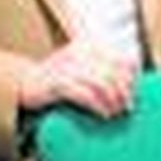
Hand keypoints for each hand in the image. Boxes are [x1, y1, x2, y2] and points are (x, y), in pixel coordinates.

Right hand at [19, 42, 137, 117]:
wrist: (26, 84)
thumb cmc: (61, 79)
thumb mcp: (85, 68)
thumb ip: (106, 70)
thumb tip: (133, 85)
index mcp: (89, 45)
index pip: (122, 60)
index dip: (132, 80)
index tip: (133, 95)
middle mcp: (79, 52)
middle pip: (114, 73)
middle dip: (125, 93)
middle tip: (126, 108)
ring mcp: (66, 67)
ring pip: (102, 84)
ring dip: (113, 102)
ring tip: (115, 113)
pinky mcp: (56, 84)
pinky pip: (85, 95)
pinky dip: (99, 106)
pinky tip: (103, 115)